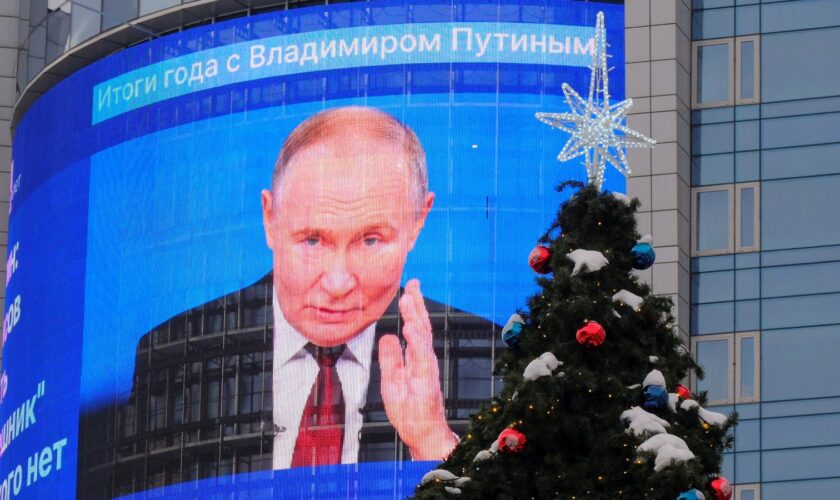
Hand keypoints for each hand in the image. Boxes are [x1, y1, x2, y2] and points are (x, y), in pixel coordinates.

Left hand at [379, 279, 457, 460]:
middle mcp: (424, 361)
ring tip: (410, 299)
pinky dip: (417, 341)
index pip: (415, 327)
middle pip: (422, 327)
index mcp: (416, 359)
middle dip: (417, 304)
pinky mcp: (426, 382)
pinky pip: (422, 358)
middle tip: (412, 283)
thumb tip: (387, 335)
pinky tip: (411, 328)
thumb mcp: (391, 380)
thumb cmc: (410, 412)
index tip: (409, 288)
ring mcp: (426, 371)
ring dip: (417, 317)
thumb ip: (390, 357)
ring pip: (423, 338)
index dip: (413, 307)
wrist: (421, 435)